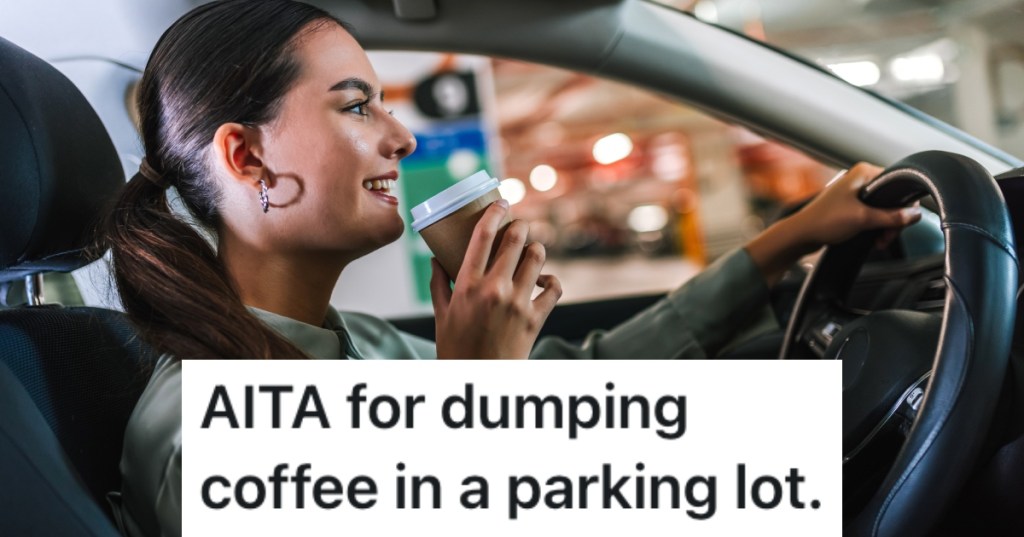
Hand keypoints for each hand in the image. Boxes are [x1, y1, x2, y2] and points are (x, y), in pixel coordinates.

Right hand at [430, 200, 561, 358]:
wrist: (478, 380)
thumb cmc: (456, 348)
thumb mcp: (442, 315)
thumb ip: (439, 284)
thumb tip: (436, 258)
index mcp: (467, 285)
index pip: (483, 235)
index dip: (495, 212)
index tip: (501, 202)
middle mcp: (494, 289)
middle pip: (516, 239)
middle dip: (521, 226)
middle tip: (520, 226)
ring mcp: (517, 303)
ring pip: (538, 257)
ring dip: (536, 249)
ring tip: (531, 252)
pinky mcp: (535, 318)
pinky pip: (554, 288)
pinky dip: (551, 280)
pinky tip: (543, 281)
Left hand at [788, 162, 921, 247]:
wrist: (801, 235)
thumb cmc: (824, 221)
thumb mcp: (863, 219)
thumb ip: (891, 217)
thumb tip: (914, 214)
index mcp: (864, 172)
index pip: (898, 183)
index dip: (904, 204)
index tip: (902, 221)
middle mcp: (860, 179)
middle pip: (892, 199)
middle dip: (893, 221)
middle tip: (887, 236)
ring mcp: (855, 193)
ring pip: (883, 210)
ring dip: (884, 228)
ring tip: (879, 241)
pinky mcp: (851, 207)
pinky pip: (872, 216)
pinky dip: (875, 228)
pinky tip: (874, 240)